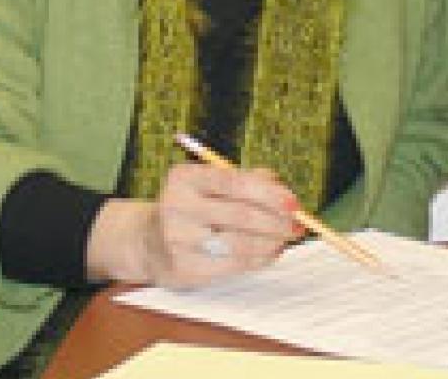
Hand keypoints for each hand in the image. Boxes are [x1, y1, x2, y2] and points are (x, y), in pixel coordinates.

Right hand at [86, 163, 303, 287]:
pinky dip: (259, 260)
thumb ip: (249, 181)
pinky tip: (266, 253)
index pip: (232, 182)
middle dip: (276, 222)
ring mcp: (177, 240)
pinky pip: (234, 266)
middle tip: (297, 225)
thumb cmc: (194, 208)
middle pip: (240, 215)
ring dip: (272, 243)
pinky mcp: (184, 268)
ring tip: (283, 239)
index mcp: (183, 178)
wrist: (150, 242)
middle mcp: (176, 206)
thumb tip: (285, 196)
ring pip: (240, 244)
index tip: (294, 203)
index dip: (268, 193)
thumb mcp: (212, 185)